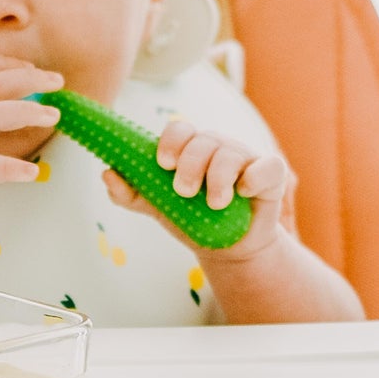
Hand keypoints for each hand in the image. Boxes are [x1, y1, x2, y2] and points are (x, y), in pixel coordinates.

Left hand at [103, 119, 290, 260]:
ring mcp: (245, 158)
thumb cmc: (193, 220)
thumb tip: (107, 172)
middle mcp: (217, 148)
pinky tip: (243, 193)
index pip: (179, 129)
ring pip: (231, 152)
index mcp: (190, 149)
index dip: (170, 142)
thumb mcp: (158, 208)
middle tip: (184, 192)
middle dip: (190, 165)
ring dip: (218, 178)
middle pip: (203, 140)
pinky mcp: (270, 175)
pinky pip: (267, 166)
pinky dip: (254, 178)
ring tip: (214, 204)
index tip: (163, 164)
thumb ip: (131, 193)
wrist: (227, 248)